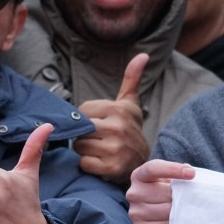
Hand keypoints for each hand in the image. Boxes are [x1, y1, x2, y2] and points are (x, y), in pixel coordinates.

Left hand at [75, 53, 149, 185]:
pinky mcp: (111, 168)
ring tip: (101, 152)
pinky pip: (84, 163)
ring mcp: (115, 148)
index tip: (100, 125)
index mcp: (119, 109)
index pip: (82, 111)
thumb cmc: (130, 130)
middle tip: (100, 140)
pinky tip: (102, 164)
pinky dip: (89, 166)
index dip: (86, 120)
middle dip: (85, 136)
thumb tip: (143, 55)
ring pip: (80, 147)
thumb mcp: (130, 103)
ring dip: (86, 152)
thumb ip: (131, 78)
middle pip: (80, 130)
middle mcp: (118, 127)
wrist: (144, 163)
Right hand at [127, 159, 194, 223]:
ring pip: (166, 210)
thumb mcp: (171, 180)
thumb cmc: (169, 194)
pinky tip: (180, 222)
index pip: (153, 168)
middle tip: (193, 200)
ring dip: (180, 211)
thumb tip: (190, 172)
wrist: (162, 219)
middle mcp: (133, 193)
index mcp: (139, 176)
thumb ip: (178, 175)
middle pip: (164, 192)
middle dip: (181, 196)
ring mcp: (134, 212)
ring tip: (187, 211)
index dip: (173, 169)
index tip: (192, 174)